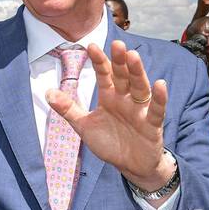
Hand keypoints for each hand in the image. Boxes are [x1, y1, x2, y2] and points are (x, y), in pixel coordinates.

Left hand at [47, 41, 171, 191]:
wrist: (131, 166)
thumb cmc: (109, 143)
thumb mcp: (84, 126)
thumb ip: (69, 109)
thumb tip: (48, 92)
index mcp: (109, 97)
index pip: (104, 75)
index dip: (99, 61)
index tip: (90, 46)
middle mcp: (125, 99)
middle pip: (123, 76)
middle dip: (119, 61)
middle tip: (117, 43)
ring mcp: (140, 110)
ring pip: (140, 87)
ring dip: (137, 72)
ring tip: (133, 56)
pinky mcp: (152, 124)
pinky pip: (156, 109)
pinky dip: (159, 98)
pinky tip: (160, 84)